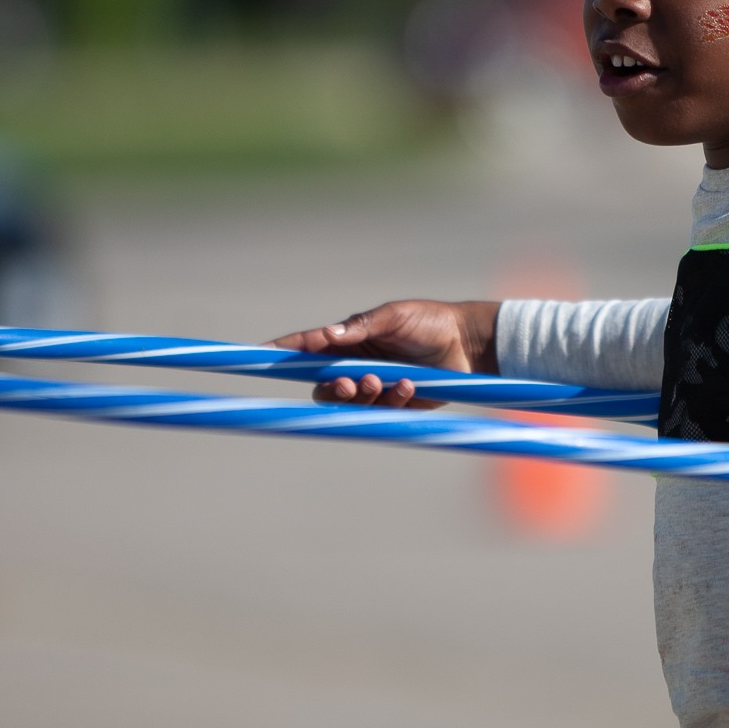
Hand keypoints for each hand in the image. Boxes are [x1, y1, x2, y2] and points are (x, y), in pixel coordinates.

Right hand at [269, 300, 500, 408]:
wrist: (467, 343)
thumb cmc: (429, 320)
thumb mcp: (394, 315)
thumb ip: (361, 326)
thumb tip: (327, 335)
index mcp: (349, 341)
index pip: (309, 346)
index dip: (284, 350)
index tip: (261, 352)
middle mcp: (356, 365)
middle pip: (324, 386)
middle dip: (332, 389)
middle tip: (350, 383)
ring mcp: (376, 386)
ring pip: (351, 404)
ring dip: (363, 396)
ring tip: (383, 381)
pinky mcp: (397, 404)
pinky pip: (382, 411)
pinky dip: (393, 400)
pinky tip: (410, 385)